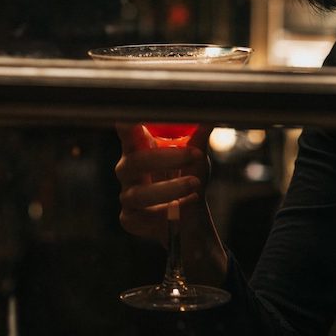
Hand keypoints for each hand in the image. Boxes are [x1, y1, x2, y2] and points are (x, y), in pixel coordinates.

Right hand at [114, 123, 212, 246]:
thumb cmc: (186, 176)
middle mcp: (127, 169)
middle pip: (135, 161)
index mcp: (137, 147)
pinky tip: (185, 206)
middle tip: (195, 155)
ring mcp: (127, 195)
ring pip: (140, 194)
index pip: (126, 130)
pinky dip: (168, 212)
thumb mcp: (195, 156)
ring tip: (195, 184)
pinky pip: (145, 216)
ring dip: (171, 188)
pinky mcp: (130, 218)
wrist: (190, 216)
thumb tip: (210, 117)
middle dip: (167, 158)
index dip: (126, 123)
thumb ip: (198, 137)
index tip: (136, 116)